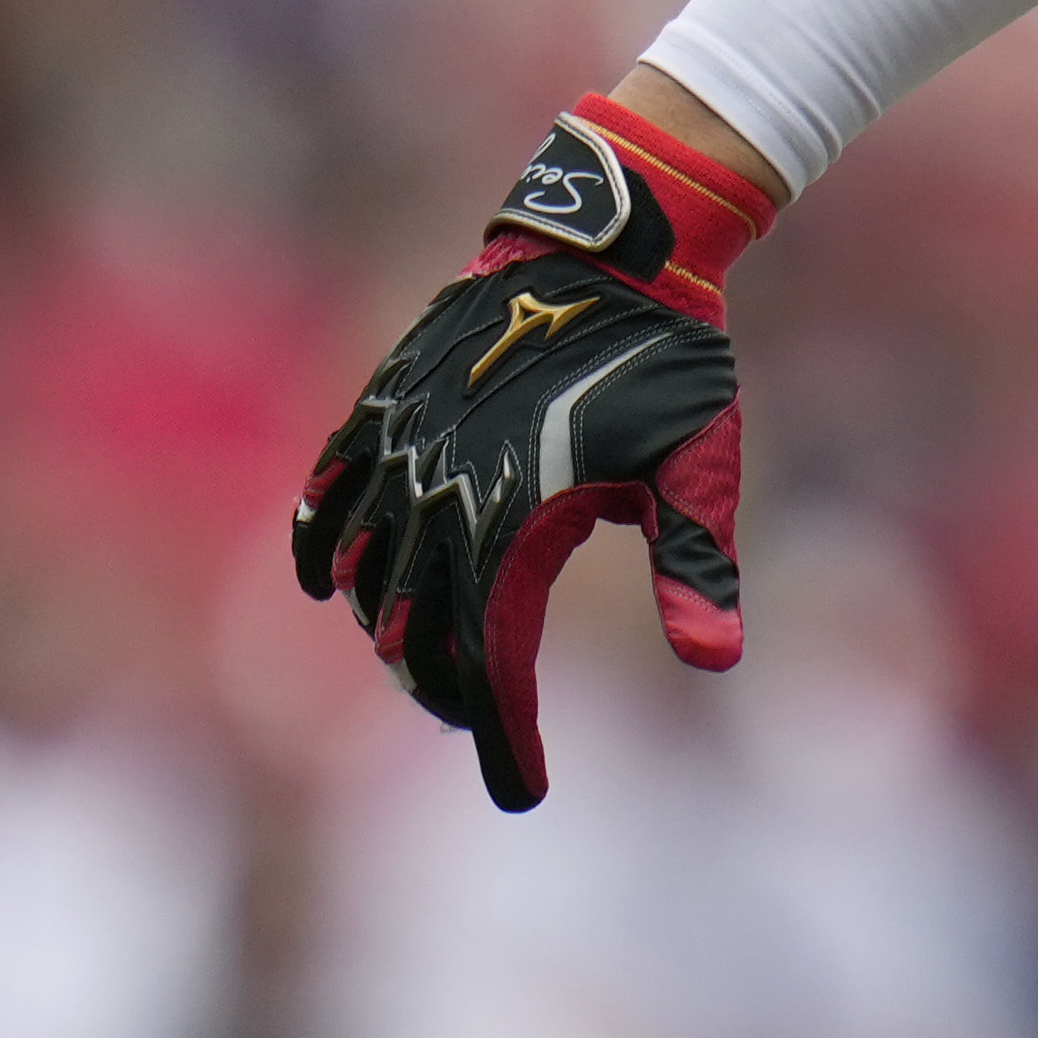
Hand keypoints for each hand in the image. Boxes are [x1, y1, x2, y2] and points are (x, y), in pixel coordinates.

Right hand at [288, 91, 773, 811]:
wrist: (607, 245)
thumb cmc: (671, 363)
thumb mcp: (702, 470)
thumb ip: (699, 567)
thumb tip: (715, 664)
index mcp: (520, 524)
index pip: (493, 663)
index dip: (506, 738)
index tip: (523, 792)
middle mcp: (444, 496)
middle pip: (419, 634)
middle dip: (449, 694)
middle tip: (487, 729)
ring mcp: (403, 449)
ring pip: (366, 574)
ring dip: (391, 633)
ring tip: (426, 670)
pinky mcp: (383, 407)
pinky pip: (329, 490)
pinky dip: (322, 542)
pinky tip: (324, 582)